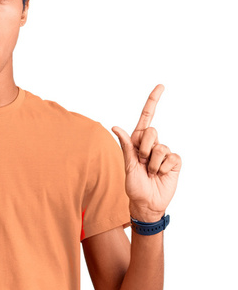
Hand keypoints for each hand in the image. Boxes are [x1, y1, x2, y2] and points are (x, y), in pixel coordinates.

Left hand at [112, 84, 181, 221]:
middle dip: (144, 149)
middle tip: (141, 162)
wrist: (146, 203)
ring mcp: (164, 153)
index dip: (153, 101)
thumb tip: (115, 126)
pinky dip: (162, 168)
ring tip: (150, 173)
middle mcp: (151, 145)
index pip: (146, 118)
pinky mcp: (174, 161)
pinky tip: (160, 175)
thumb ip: (125, 145)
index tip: (160, 86)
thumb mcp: (127, 165)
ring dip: (152, 164)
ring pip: (160, 148)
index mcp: (138, 142)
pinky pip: (170, 157)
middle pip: (151, 131)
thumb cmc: (134, 186)